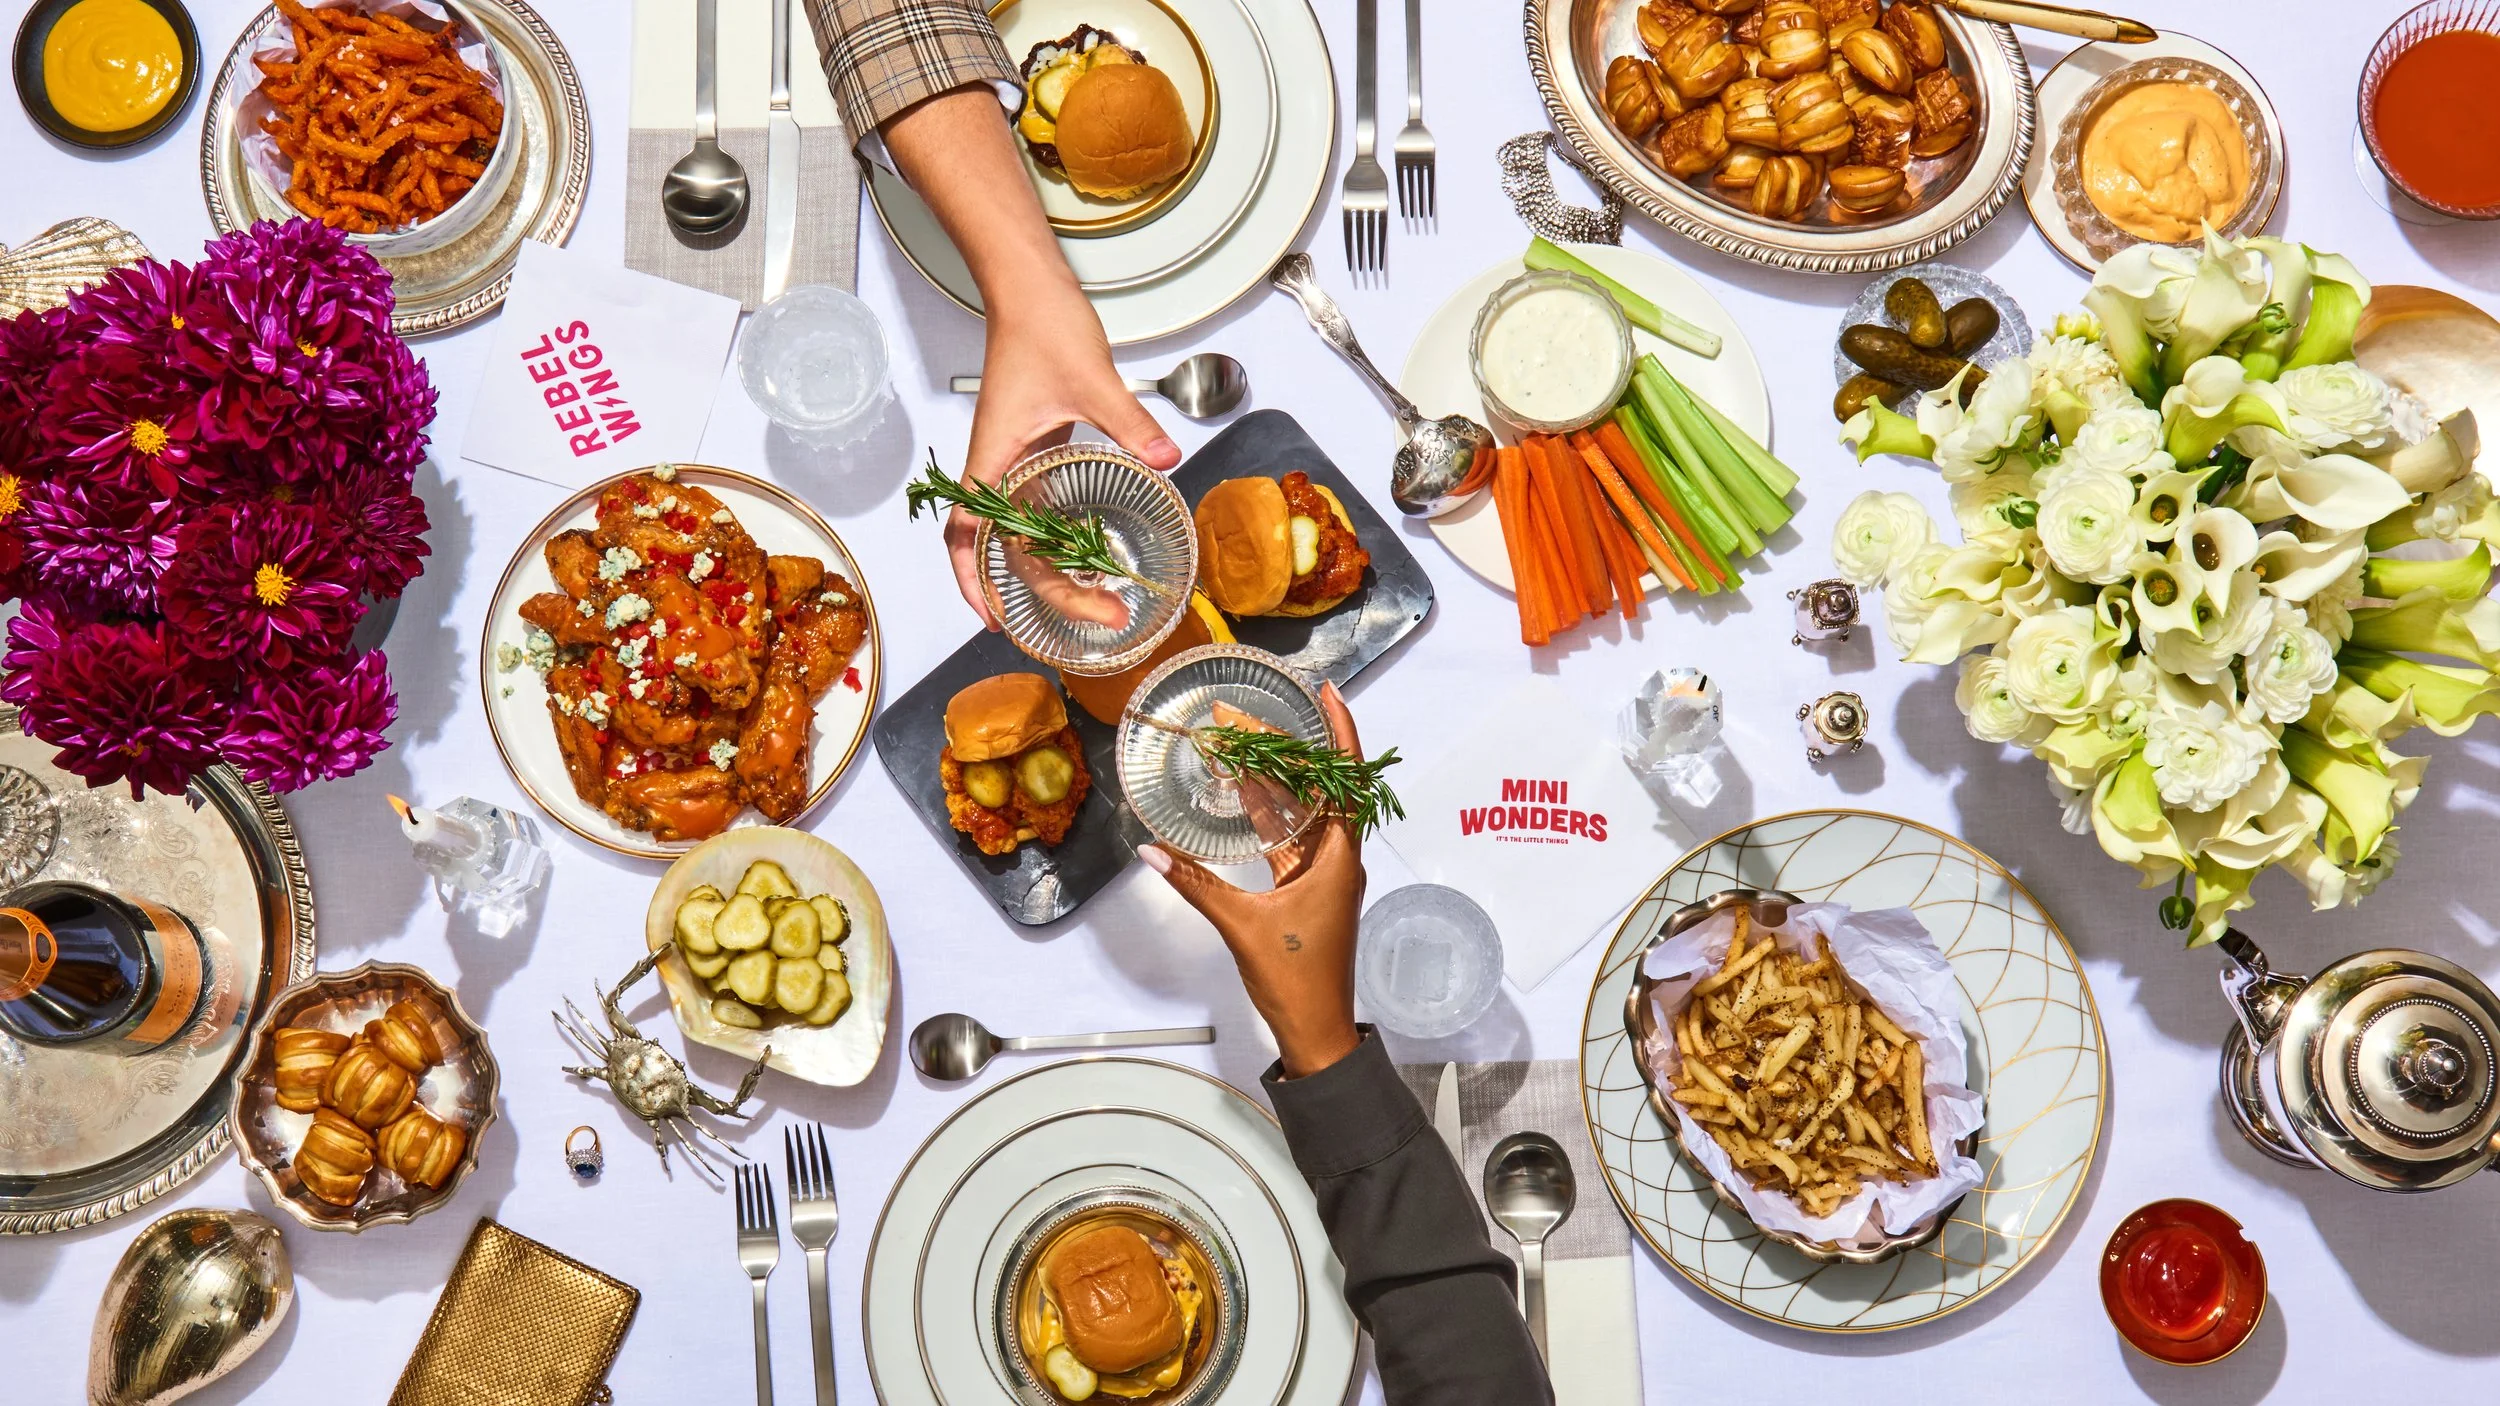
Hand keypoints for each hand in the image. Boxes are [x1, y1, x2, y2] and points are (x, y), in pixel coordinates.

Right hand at [949, 287, 1180, 627]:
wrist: (1030, 289)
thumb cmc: (1041, 326)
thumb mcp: (1093, 379)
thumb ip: (1129, 422)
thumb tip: (1167, 456)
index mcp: (995, 456)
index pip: (968, 533)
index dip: (972, 581)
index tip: (995, 618)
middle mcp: (998, 465)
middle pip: (1001, 546)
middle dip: (1043, 590)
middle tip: (1098, 613)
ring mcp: (1014, 459)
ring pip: (1015, 531)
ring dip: (1044, 571)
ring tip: (1088, 603)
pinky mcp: (1033, 449)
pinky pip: (1033, 506)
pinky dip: (1050, 539)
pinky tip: (1080, 556)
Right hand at [1139, 682, 1367, 1076]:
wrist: (1316, 1030)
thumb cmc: (1295, 979)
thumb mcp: (1242, 927)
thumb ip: (1195, 884)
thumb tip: (1152, 850)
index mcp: (1338, 858)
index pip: (1347, 779)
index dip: (1340, 731)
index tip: (1328, 692)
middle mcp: (1338, 858)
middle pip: (1318, 788)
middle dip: (1284, 749)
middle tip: (1246, 717)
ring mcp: (1323, 874)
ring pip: (1301, 812)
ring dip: (1272, 780)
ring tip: (1237, 742)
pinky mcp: (1307, 890)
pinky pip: (1289, 839)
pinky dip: (1267, 815)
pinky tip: (1240, 793)